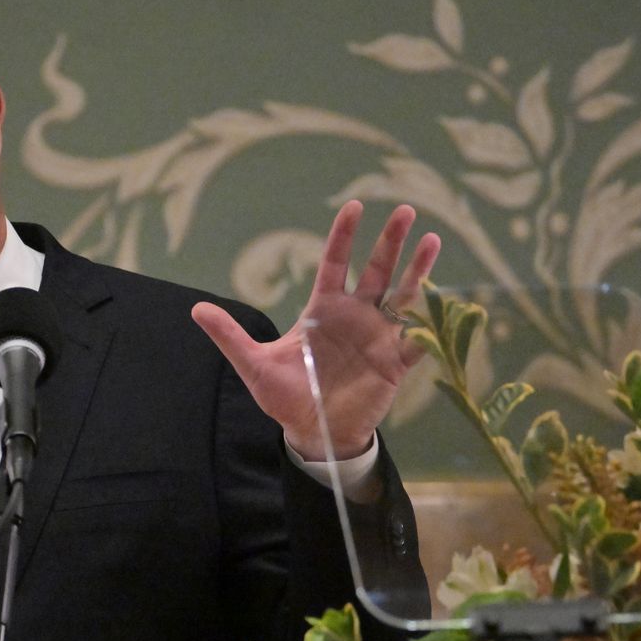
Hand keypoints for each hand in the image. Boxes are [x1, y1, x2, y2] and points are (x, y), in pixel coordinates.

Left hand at [192, 200, 437, 460]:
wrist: (314, 433)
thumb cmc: (286, 396)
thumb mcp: (254, 365)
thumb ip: (230, 336)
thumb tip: (195, 309)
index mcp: (323, 310)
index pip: (336, 264)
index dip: (344, 236)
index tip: (352, 207)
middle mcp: (355, 316)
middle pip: (376, 270)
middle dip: (389, 241)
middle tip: (403, 209)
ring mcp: (377, 337)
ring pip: (403, 295)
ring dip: (418, 269)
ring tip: (432, 239)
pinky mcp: (394, 362)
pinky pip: (417, 339)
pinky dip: (429, 323)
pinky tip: (445, 299)